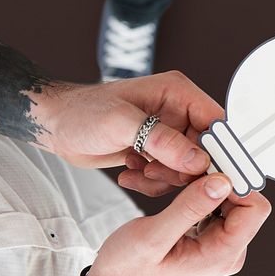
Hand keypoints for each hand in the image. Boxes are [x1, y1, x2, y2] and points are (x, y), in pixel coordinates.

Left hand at [35, 71, 223, 195]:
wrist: (56, 125)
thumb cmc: (82, 112)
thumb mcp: (121, 124)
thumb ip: (162, 141)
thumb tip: (198, 161)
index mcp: (178, 93)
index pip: (216, 123)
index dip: (219, 150)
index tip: (213, 175)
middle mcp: (178, 112)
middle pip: (205, 149)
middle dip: (185, 169)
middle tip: (157, 174)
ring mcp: (168, 132)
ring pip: (188, 167)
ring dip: (166, 178)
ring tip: (140, 172)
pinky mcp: (157, 151)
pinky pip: (170, 175)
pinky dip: (153, 183)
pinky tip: (131, 175)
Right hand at [86, 173, 271, 275]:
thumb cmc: (127, 271)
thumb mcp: (153, 237)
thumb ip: (189, 208)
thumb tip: (222, 182)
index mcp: (221, 254)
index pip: (254, 208)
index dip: (235, 183)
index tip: (209, 167)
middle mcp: (227, 250)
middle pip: (241, 199)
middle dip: (214, 179)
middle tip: (183, 171)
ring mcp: (218, 242)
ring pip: (226, 197)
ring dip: (201, 182)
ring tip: (171, 179)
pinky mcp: (208, 234)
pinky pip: (213, 202)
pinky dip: (195, 190)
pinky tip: (173, 188)